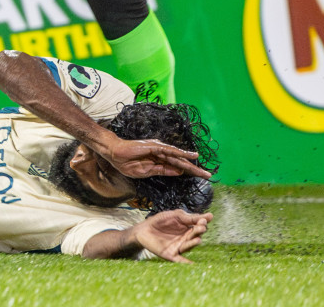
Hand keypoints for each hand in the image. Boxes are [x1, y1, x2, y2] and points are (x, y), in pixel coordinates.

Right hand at [95, 133, 211, 179]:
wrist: (115, 154)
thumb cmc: (127, 163)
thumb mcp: (146, 172)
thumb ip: (162, 171)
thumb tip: (178, 173)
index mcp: (159, 162)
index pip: (177, 168)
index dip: (188, 173)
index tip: (199, 178)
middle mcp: (161, 154)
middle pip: (181, 163)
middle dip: (194, 170)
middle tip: (208, 175)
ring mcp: (158, 149)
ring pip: (178, 157)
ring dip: (191, 164)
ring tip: (203, 171)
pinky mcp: (155, 146)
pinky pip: (170, 150)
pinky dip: (181, 153)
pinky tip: (191, 155)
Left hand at [131, 210, 211, 263]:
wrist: (143, 230)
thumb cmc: (159, 221)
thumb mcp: (175, 216)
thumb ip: (189, 217)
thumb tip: (209, 216)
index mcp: (187, 228)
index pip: (198, 226)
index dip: (201, 223)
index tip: (203, 220)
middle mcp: (186, 239)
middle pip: (195, 236)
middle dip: (199, 232)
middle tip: (201, 228)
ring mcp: (179, 247)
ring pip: (189, 246)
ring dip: (193, 243)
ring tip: (198, 239)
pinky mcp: (172, 255)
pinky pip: (181, 260)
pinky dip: (187, 263)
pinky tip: (193, 265)